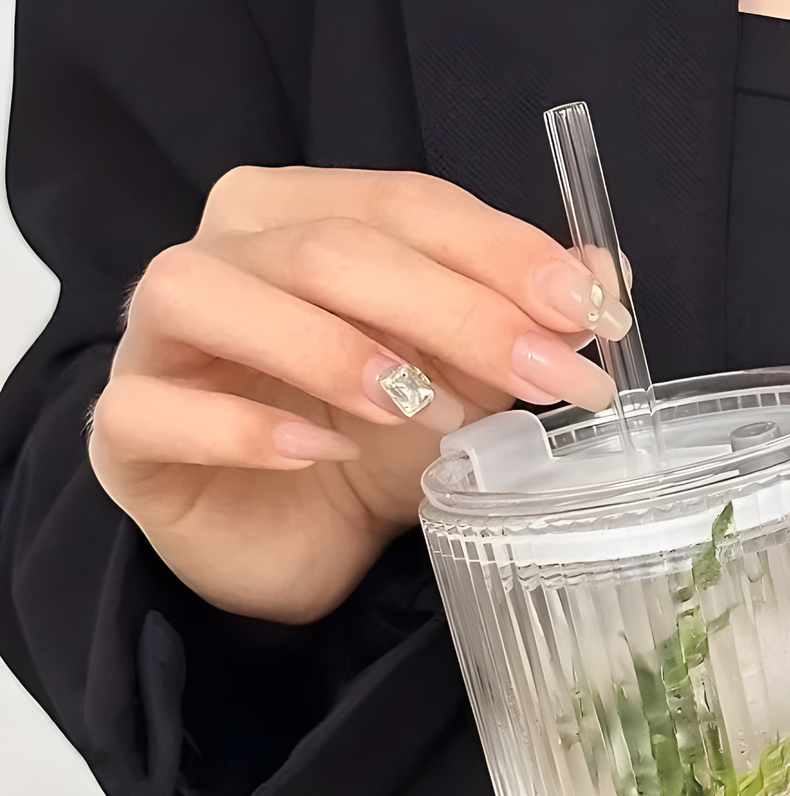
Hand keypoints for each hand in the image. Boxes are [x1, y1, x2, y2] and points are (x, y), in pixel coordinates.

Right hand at [89, 166, 630, 623]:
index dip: (501, 252)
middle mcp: (221, 255)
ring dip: (334, 351)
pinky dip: (243, 429)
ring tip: (426, 412)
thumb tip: (609, 275)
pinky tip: (320, 454)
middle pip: (328, 249)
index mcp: (300, 217)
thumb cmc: (369, 450)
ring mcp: (159, 341)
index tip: (589, 307)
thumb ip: (518, 325)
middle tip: (547, 376)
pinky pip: (158, 410)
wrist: (289, 543)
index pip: (404, 205)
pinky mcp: (127, 429)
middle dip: (455, 312)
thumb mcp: (460, 385)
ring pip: (213, 296)